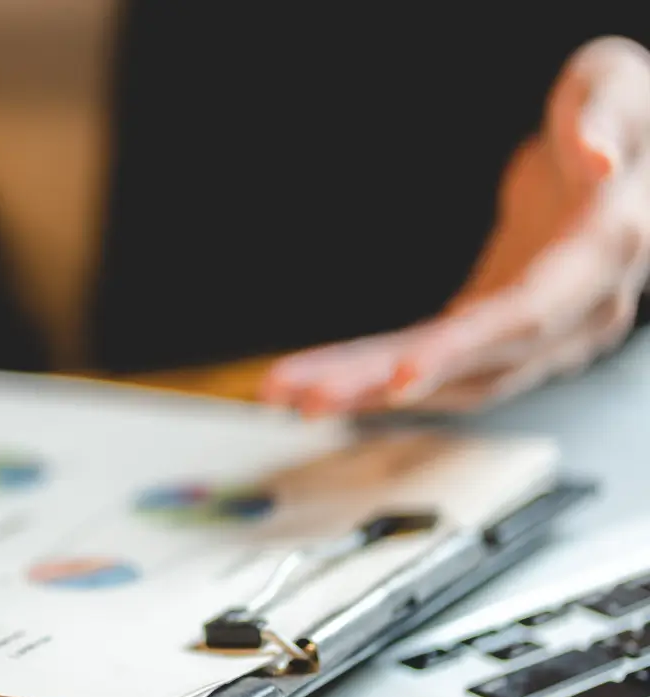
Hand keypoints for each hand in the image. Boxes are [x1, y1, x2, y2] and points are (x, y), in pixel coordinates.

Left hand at [261, 36, 649, 414]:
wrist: (628, 166)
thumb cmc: (627, 120)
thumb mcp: (620, 88)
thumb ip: (607, 116)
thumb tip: (597, 160)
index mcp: (603, 255)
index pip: (527, 316)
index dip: (462, 350)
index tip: (399, 376)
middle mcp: (574, 314)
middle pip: (470, 368)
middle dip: (383, 385)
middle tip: (304, 398)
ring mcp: (536, 335)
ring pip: (446, 381)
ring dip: (366, 391)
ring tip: (291, 394)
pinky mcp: (496, 334)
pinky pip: (435, 365)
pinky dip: (378, 376)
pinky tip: (325, 382)